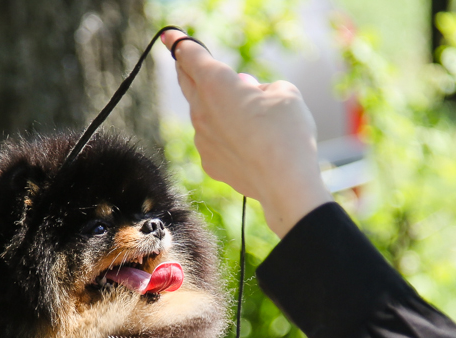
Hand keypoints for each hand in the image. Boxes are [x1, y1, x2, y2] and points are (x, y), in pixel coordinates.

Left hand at [160, 30, 332, 237]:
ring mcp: (202, 138)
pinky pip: (211, 140)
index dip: (179, 42)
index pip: (190, 55)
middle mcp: (202, 110)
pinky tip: (244, 141)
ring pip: (202, 113)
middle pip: (187, 82)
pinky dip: (222, 134)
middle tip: (183, 59)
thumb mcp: (284, 93)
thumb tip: (248, 92)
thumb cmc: (287, 133)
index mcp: (216, 84)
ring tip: (241, 109)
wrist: (285, 183)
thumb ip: (262, 86)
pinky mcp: (209, 162)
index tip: (168, 35)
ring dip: (214, 105)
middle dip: (185, 68)